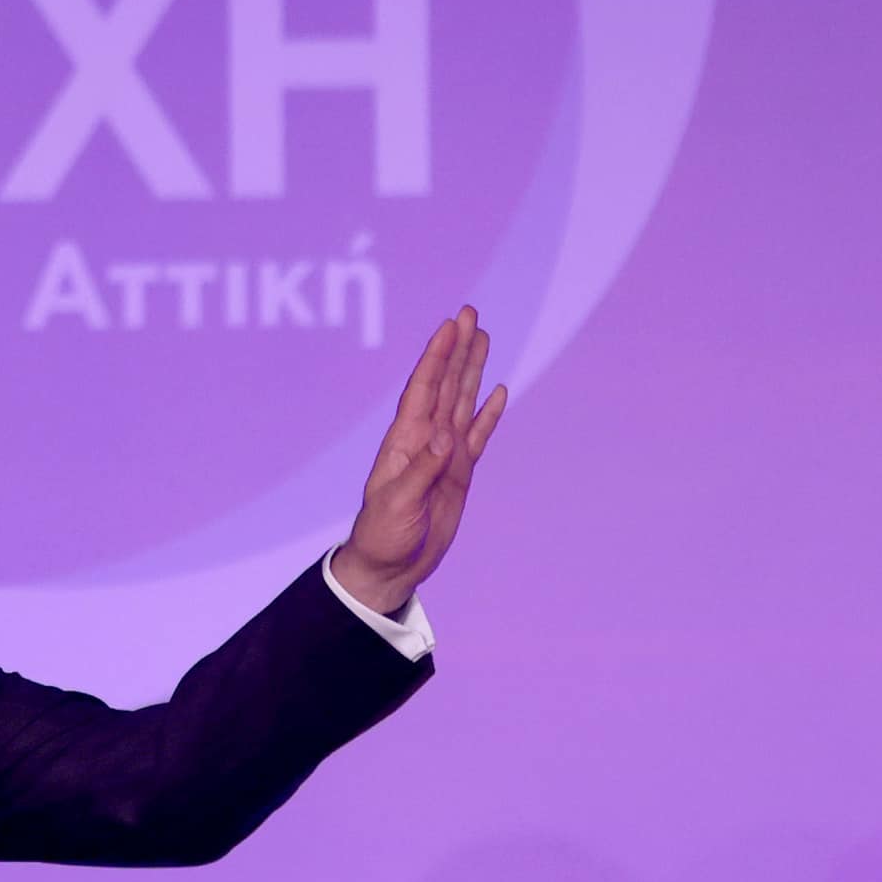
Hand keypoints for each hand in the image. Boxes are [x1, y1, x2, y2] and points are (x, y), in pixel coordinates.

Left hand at [330, 305, 506, 615]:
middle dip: (457, 350)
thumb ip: (423, 470)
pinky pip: (478, 436)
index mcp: (405, 442)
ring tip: (484, 338)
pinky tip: (498, 391)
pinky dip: (489, 414)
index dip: (437, 356)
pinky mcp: (459, 473)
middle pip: (446, 385)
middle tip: (470, 314)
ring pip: (463, 402)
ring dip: (473, 370)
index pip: (423, 389)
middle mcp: (425, 440)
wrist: (389, 567)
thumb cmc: (383, 536)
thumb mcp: (399, 504)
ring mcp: (444, 454)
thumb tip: (445, 436)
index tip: (450, 325)